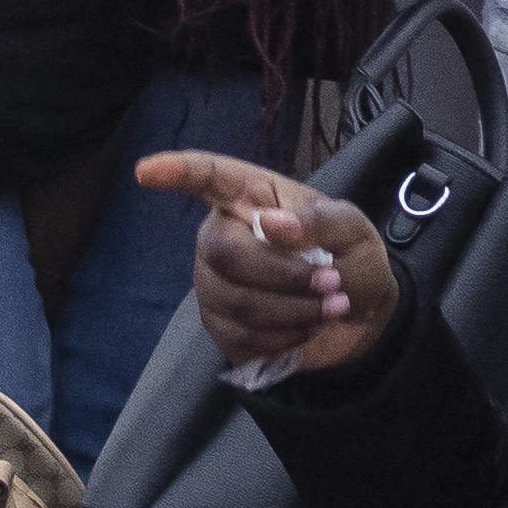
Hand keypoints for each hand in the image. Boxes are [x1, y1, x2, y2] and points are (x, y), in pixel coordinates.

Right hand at [134, 147, 400, 379]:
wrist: (361, 314)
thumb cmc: (350, 256)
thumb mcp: (353, 229)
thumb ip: (319, 222)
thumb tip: (271, 224)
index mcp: (251, 197)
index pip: (207, 177)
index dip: (176, 173)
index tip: (145, 171)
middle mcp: (222, 236)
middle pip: (225, 255)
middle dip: (284, 276)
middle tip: (333, 284)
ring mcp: (216, 284)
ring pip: (236, 301)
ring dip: (294, 310)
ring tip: (332, 307)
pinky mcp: (222, 327)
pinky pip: (241, 336)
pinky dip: (285, 337)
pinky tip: (307, 328)